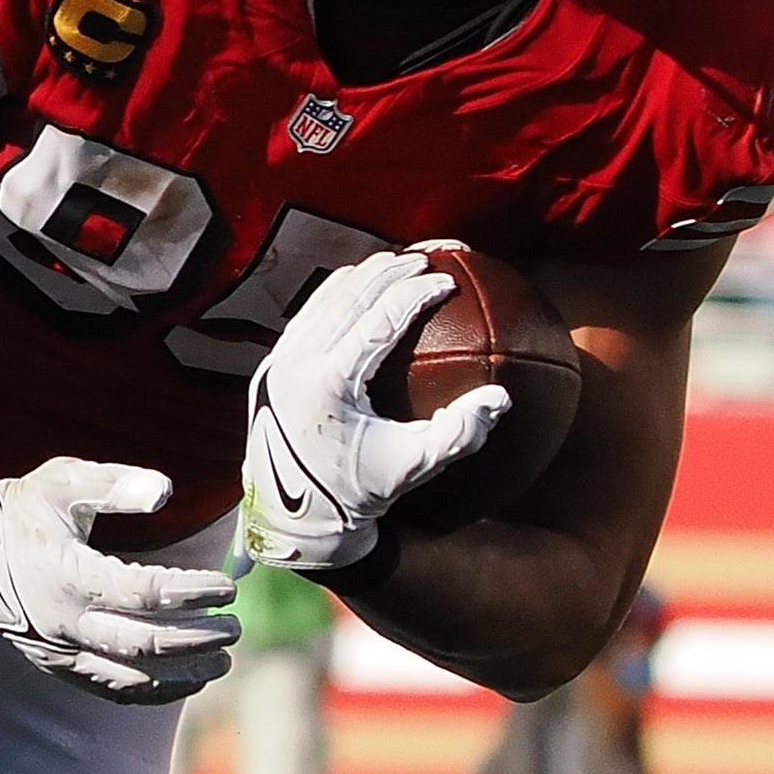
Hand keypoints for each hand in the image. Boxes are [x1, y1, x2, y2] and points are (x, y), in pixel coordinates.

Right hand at [0, 457, 237, 703]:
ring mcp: (59, 649)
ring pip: (131, 677)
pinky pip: (112, 689)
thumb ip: (115, 484)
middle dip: (198, 638)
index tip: (226, 587)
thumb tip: (164, 490)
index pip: (144, 593)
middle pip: (145, 643)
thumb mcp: (64, 481)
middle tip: (234, 626)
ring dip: (183, 673)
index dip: (191, 592)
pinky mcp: (58, 665)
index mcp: (68, 574)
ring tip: (223, 661)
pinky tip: (186, 682)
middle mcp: (64, 621)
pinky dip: (154, 691)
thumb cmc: (24, 510)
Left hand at [237, 249, 510, 572]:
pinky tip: (370, 287)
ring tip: (404, 262)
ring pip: (327, 296)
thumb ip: (458, 435)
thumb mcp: (412, 469)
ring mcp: (279, 359)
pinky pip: (311, 311)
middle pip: (352, 294)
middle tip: (433, 256)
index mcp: (328, 382)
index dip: (417, 293)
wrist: (292, 516)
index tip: (448, 280)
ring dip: (368, 274)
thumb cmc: (359, 494)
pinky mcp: (272, 362)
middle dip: (395, 269)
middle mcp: (297, 362)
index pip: (379, 318)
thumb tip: (501, 398)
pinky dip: (342, 292)